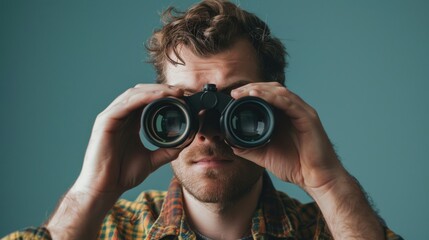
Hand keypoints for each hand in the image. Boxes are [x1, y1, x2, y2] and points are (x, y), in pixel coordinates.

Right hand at [73, 84, 183, 196]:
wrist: (105, 188)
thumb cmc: (122, 175)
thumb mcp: (152, 160)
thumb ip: (167, 150)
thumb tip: (185, 142)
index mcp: (129, 123)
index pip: (147, 101)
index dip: (164, 96)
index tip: (182, 98)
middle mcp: (120, 116)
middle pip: (141, 93)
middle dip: (162, 89)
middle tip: (181, 91)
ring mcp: (111, 117)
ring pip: (134, 94)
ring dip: (155, 90)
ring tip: (173, 92)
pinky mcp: (105, 121)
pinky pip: (126, 104)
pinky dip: (144, 98)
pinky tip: (158, 96)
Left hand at [230, 82, 344, 194]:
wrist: (315, 179)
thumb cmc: (296, 167)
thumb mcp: (265, 155)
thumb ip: (250, 148)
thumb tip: (232, 143)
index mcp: (285, 116)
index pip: (267, 96)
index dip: (250, 92)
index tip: (233, 96)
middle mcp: (294, 111)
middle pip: (272, 89)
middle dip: (252, 87)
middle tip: (235, 93)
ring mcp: (302, 112)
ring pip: (280, 92)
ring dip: (260, 89)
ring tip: (243, 92)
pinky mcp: (308, 118)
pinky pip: (289, 102)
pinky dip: (273, 97)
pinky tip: (259, 96)